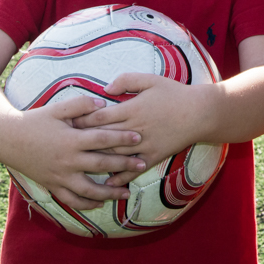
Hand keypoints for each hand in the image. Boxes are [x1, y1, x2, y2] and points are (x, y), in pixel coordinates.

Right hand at [5, 95, 146, 211]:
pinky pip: (71, 200)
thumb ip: (81, 104)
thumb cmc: (35, 121)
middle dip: (123, 165)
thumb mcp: (57, 108)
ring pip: (88, 189)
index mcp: (70, 139)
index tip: (138, 138)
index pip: (102, 139)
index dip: (121, 138)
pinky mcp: (52, 186)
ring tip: (127, 193)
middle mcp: (67, 160)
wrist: (8, 139)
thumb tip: (104, 103)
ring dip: (109, 192)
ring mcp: (59, 176)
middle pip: (100, 164)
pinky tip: (99, 204)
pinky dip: (86, 204)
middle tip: (141, 164)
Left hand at [76, 73, 208, 187]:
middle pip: (103, 138)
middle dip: (83, 141)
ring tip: (79, 165)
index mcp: (132, 109)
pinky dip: (119, 177)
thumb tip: (106, 89)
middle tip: (65, 145)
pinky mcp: (153, 156)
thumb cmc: (174, 94)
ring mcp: (144, 145)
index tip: (67, 123)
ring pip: (115, 155)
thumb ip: (126, 80)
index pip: (100, 117)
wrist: (199, 113)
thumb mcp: (150, 80)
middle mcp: (135, 129)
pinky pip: (133, 169)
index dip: (82, 121)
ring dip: (96, 160)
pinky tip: (107, 183)